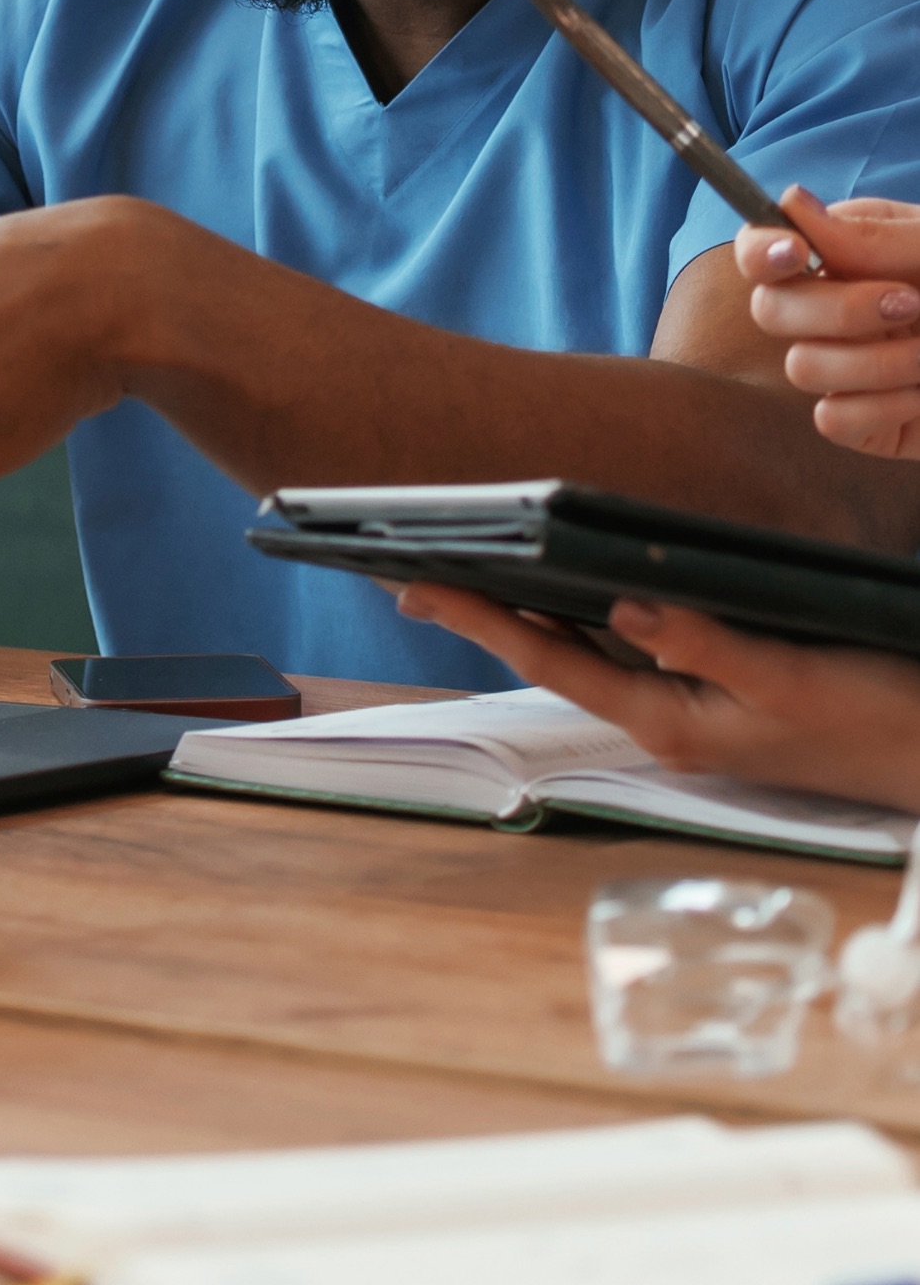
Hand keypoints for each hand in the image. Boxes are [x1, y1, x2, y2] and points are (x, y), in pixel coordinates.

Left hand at [396, 581, 919, 809]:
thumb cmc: (879, 716)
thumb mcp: (793, 677)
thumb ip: (709, 644)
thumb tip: (623, 604)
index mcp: (671, 722)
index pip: (552, 661)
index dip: (480, 618)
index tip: (417, 582)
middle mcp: (667, 719)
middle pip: (554, 655)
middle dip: (484, 610)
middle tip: (410, 563)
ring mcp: (690, 707)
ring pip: (588, 650)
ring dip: (528, 608)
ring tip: (465, 563)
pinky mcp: (719, 691)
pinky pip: (632, 646)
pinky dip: (589, 610)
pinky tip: (567, 579)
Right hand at [735, 188, 919, 457]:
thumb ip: (869, 238)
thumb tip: (788, 205)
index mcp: (847, 252)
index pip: (763, 249)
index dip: (761, 251)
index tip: (796, 255)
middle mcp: (836, 307)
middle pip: (770, 310)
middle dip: (840, 309)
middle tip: (910, 303)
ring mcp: (848, 366)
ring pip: (802, 366)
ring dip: (879, 361)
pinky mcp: (865, 422)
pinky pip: (832, 418)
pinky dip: (882, 406)